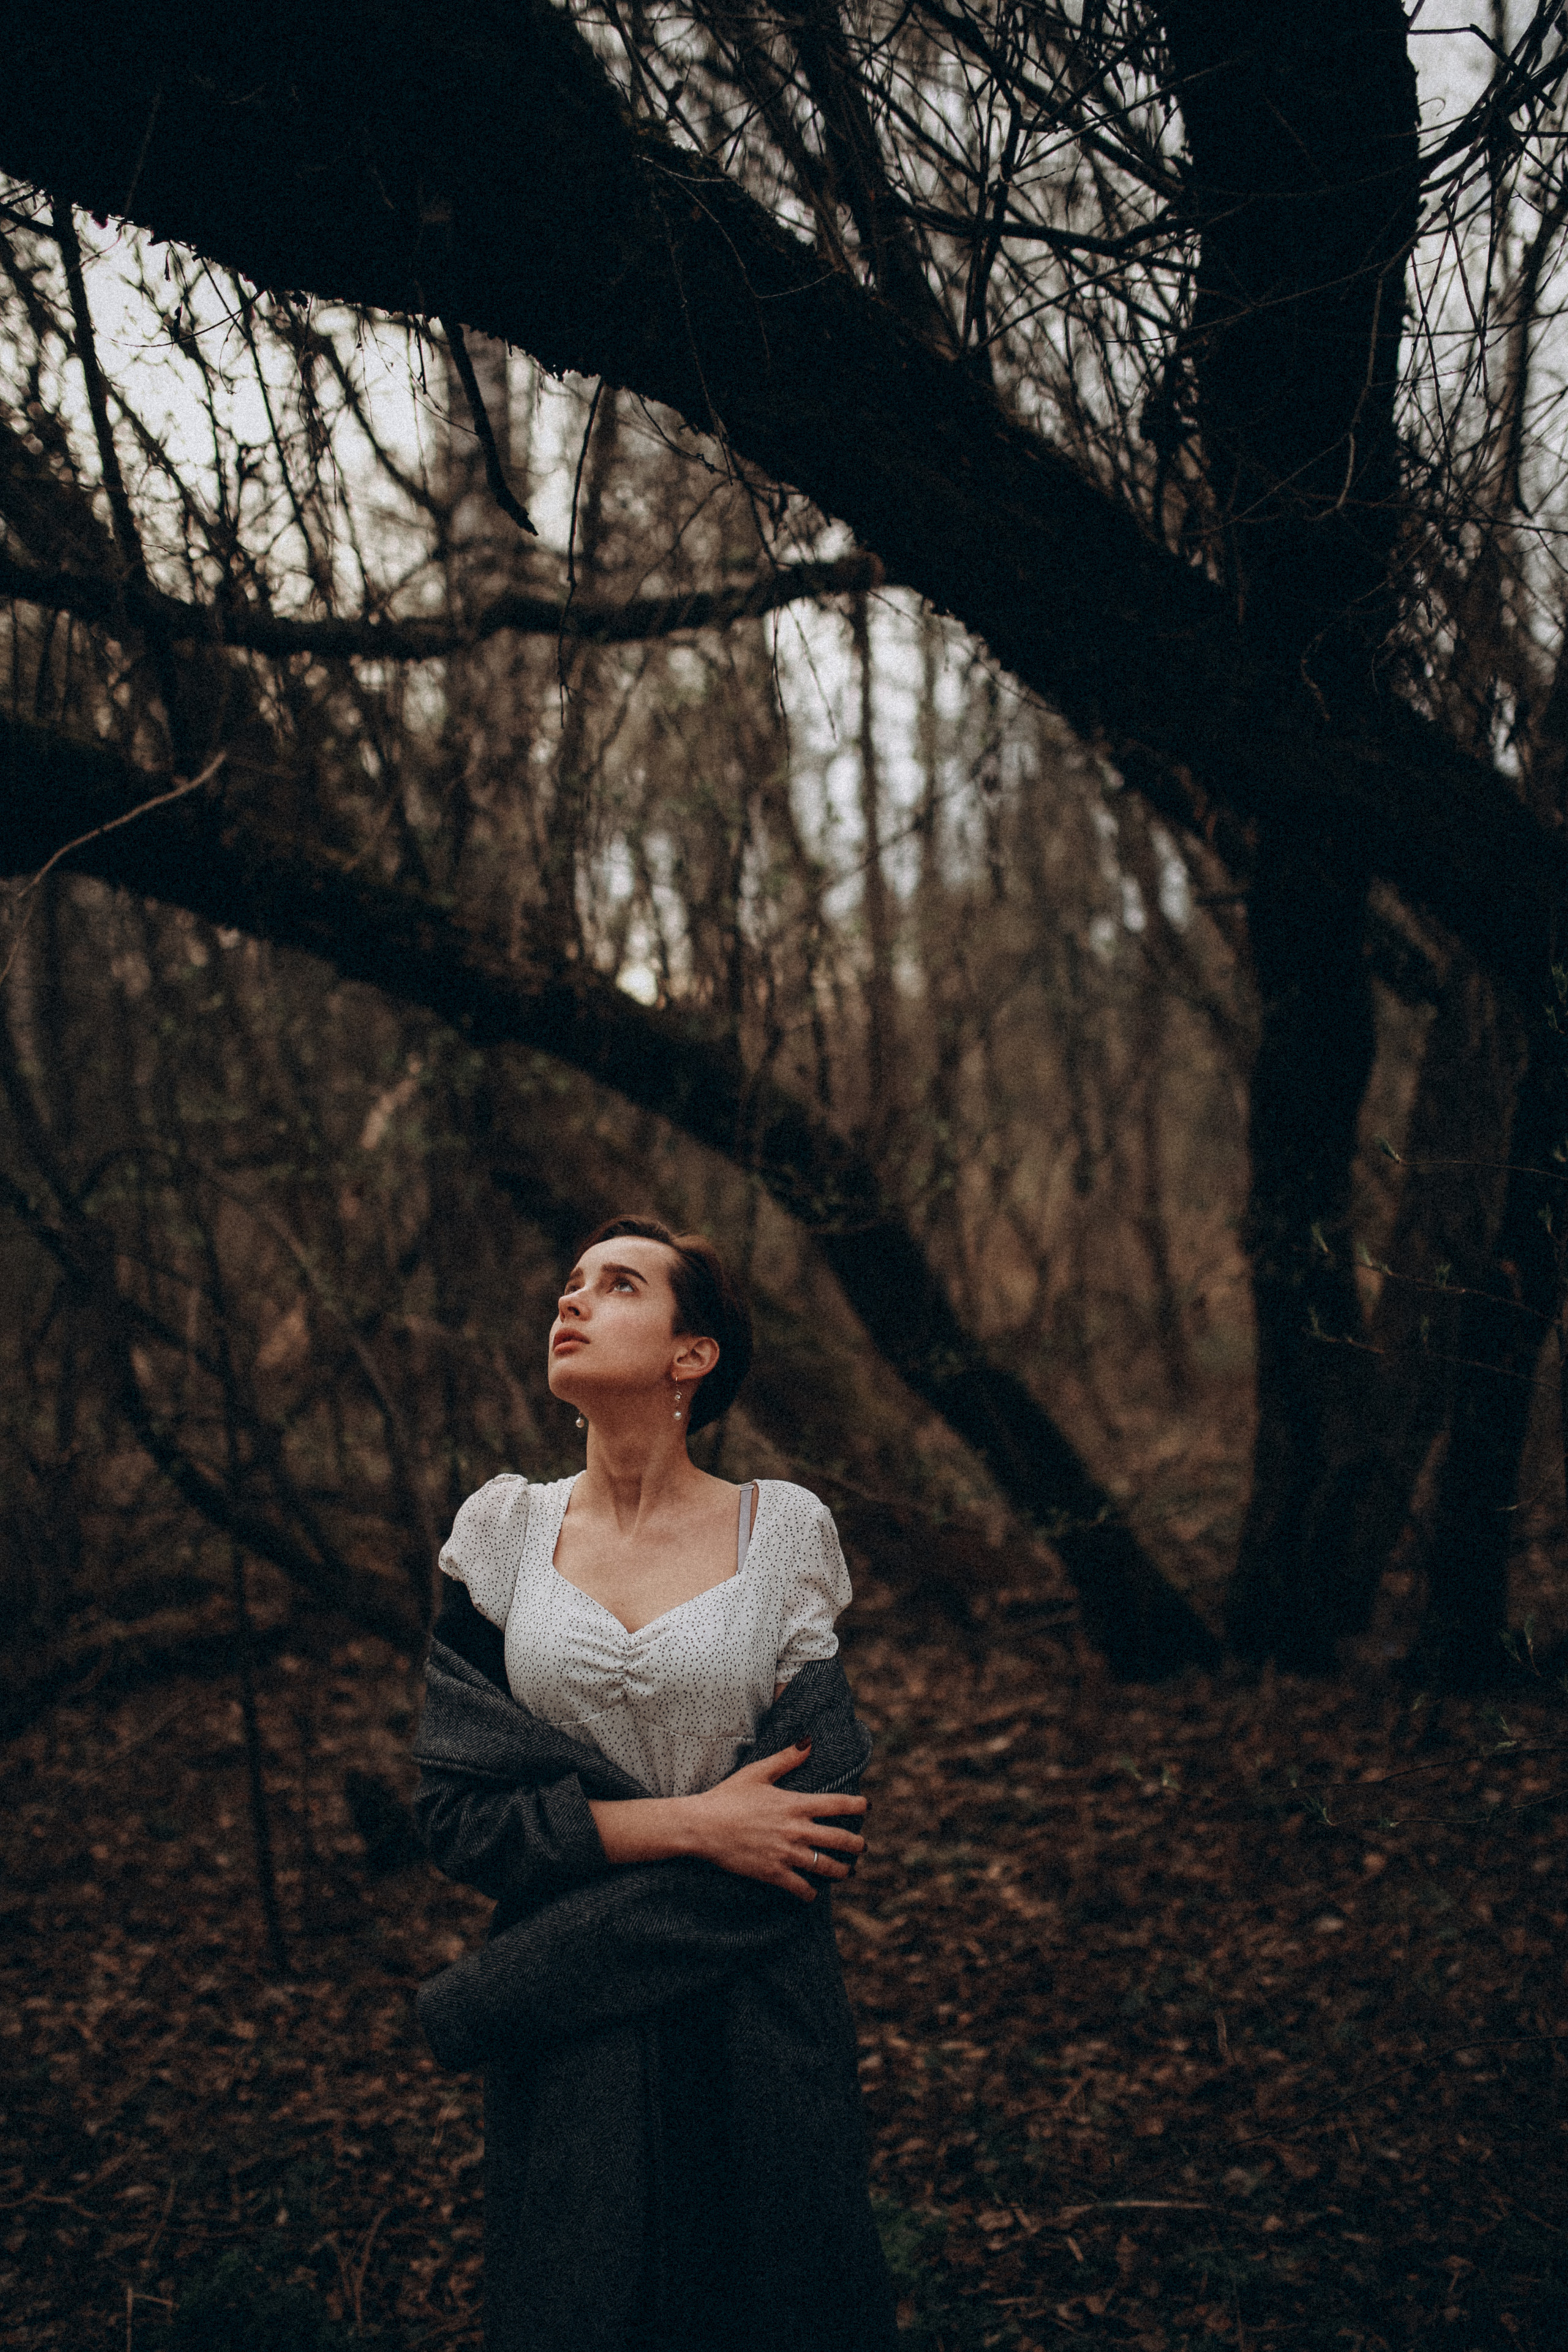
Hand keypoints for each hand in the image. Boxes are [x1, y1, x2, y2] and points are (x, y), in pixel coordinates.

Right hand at [689, 1740, 866, 1901]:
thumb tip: (809, 1742)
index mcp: (794, 1804)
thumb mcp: (757, 1772)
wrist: (702, 1826)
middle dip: (856, 1844)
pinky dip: (810, 1892)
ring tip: (848, 1872)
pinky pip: (800, 1887)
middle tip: (862, 1847)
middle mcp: (795, 1830)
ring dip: (842, 1871)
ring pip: (825, 1866)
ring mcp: (785, 1853)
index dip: (856, 1805)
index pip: (837, 1804)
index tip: (867, 1806)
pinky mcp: (772, 1873)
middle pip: (839, 1839)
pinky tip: (812, 1892)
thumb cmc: (727, 1796)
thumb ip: (786, 1759)